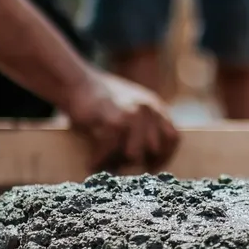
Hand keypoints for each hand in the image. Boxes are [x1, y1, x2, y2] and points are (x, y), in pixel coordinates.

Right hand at [63, 71, 179, 172]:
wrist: (75, 81)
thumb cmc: (99, 99)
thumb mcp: (130, 106)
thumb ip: (143, 125)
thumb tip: (144, 158)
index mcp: (155, 106)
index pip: (173, 138)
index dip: (164, 156)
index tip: (152, 166)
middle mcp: (148, 109)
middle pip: (154, 149)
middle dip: (138, 162)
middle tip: (121, 167)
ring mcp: (133, 114)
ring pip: (134, 154)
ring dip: (118, 163)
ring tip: (106, 165)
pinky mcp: (113, 120)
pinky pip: (111, 150)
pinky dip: (100, 160)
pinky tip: (91, 163)